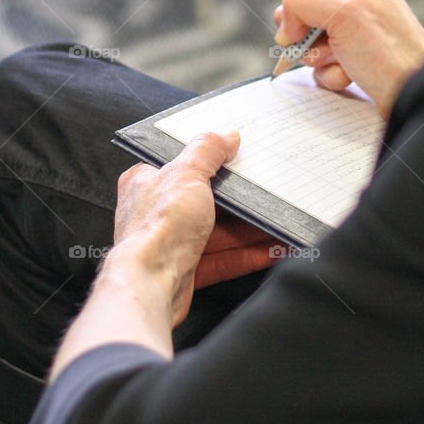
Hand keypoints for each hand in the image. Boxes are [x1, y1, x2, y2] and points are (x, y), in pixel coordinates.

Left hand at [114, 133, 276, 325]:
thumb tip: (225, 137)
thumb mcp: (186, 173)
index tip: (240, 160)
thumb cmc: (155, 230)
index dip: (213, 161)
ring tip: (276, 224)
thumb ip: (207, 150)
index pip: (184, 164)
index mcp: (148, 181)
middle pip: (207, 201)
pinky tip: (268, 250)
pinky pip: (223, 259)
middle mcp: (157, 212)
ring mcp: (172, 243)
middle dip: (240, 202)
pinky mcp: (186, 271)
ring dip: (249, 230)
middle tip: (266, 194)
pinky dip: (247, 255)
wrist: (148, 287)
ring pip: (219, 233)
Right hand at [274, 0, 423, 116]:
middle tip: (324, 37)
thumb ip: (301, 2)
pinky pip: (317, 60)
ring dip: (317, 54)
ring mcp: (348, 26)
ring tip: (344, 58)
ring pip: (304, 35)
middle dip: (302, 27)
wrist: (412, 96)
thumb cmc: (391, 51)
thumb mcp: (343, 13)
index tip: (309, 9)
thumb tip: (284, 19)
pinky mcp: (347, 53)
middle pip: (296, 2)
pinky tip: (350, 74)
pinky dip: (329, 71)